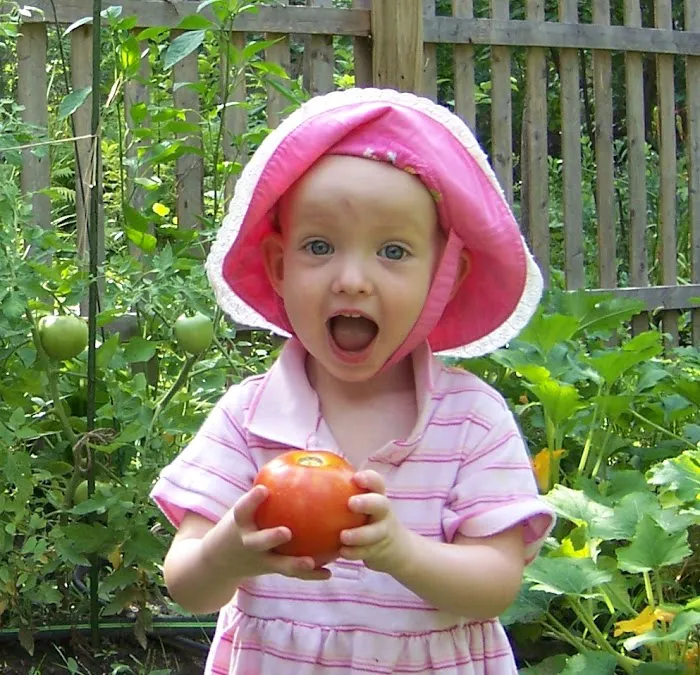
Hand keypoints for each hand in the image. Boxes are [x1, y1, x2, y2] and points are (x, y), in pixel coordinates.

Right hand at [203, 484, 332, 581]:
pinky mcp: (269, 570)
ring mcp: (258, 559)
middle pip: (257, 542)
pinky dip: (310, 575)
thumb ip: (266, 488)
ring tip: (313, 561)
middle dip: (270, 537)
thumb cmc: (243, 521)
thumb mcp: (246, 505)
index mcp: (240, 522)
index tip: (262, 490)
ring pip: (277, 564)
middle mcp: (247, 542)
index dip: (251, 500)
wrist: (219, 560)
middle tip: (287, 532)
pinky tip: (329, 572)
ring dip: (294, 564)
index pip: (242, 509)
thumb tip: (301, 458)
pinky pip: (291, 574)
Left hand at [338, 470, 414, 574]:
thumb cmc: (366, 518)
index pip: (377, 482)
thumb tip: (305, 473)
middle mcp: (382, 512)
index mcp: (376, 496)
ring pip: (375, 532)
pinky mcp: (379, 550)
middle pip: (381, 504)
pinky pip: (368, 552)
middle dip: (367, 502)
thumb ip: (340, 492)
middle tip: (351, 503)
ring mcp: (383, 531)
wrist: (395, 548)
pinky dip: (355, 553)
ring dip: (359, 534)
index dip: (369, 478)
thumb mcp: (361, 504)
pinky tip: (342, 553)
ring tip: (343, 536)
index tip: (356, 477)